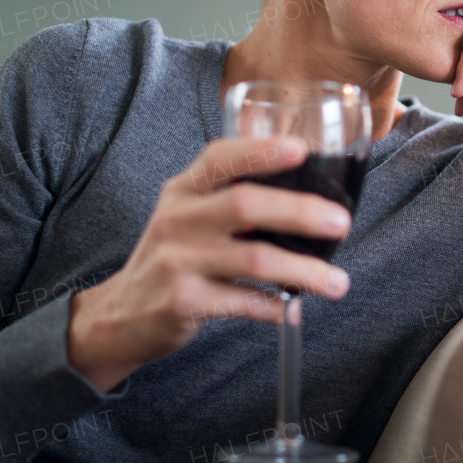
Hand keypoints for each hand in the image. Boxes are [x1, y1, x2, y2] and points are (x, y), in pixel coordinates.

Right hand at [66, 136, 351, 392]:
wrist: (122, 314)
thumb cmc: (173, 257)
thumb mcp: (186, 215)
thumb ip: (229, 198)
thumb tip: (307, 195)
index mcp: (182, 190)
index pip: (219, 157)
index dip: (261, 150)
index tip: (301, 149)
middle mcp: (177, 220)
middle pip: (245, 204)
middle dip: (300, 211)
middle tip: (341, 223)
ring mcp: (178, 261)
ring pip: (254, 259)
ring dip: (304, 271)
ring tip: (338, 282)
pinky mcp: (184, 302)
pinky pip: (243, 301)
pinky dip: (276, 306)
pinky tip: (293, 308)